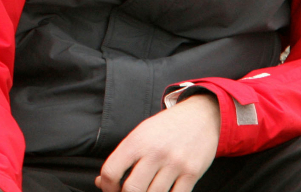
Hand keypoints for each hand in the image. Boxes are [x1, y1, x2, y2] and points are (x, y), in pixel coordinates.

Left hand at [95, 93, 220, 191]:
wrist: (199, 116)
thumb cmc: (165, 128)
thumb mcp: (139, 134)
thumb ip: (122, 158)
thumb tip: (101, 182)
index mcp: (137, 142)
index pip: (111, 171)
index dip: (107, 186)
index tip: (110, 189)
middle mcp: (155, 153)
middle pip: (132, 189)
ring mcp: (175, 164)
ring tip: (145, 191)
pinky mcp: (192, 173)